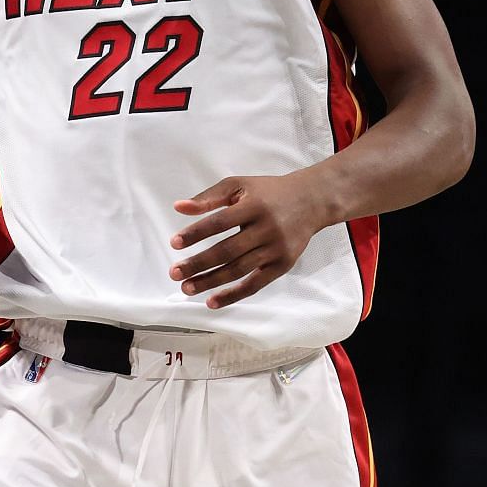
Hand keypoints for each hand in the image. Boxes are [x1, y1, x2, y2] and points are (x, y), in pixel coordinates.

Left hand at [168, 174, 334, 308]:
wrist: (311, 201)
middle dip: (198, 264)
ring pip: (238, 270)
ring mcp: (276, 249)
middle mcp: (266, 228)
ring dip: (210, 282)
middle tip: (175, 273)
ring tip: (187, 288)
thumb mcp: (239, 185)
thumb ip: (209, 196)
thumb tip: (178, 207)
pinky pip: (255, 284)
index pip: (219, 222)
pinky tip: (212, 301)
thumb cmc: (269, 192)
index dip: (196, 233)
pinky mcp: (283, 264)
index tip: (174, 244)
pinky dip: (233, 295)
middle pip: (227, 251)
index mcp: (254, 206)